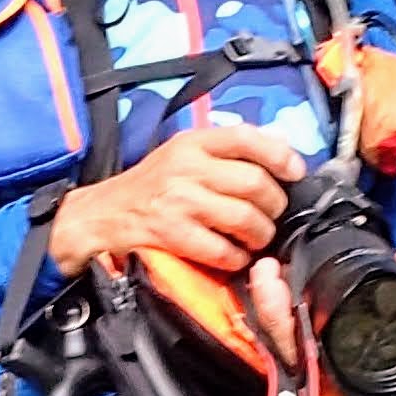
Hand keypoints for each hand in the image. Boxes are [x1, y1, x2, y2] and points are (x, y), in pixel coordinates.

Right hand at [49, 115, 304, 283]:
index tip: (295, 172)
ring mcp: (179, 202)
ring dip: (260, 234)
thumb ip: (225, 150)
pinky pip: (223, 250)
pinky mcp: (173, 235)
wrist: (100, 215)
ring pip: (245, 218)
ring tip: (256, 238)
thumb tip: (279, 146)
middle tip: (272, 215)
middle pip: (255, 183)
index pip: (246, 138)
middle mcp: (186, 167)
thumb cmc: (150, 186)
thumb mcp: (182, 154)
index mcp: (192, 142)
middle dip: (274, 205)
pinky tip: (234, 256)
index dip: (280, 155)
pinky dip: (237, 258)